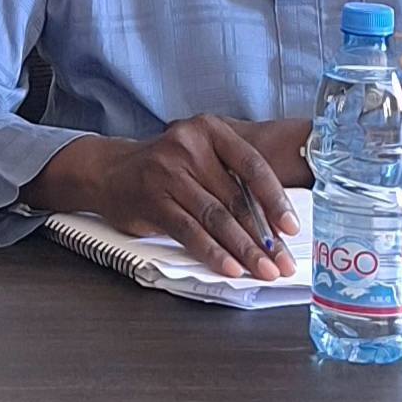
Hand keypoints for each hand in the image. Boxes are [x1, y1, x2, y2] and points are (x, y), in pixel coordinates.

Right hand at [24, 115, 299, 280]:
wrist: (109, 170)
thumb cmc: (165, 167)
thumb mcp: (199, 155)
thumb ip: (231, 176)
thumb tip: (275, 222)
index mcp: (209, 130)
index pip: (252, 165)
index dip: (275, 200)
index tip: (292, 228)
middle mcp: (188, 146)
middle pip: (236, 198)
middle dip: (264, 236)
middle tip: (282, 262)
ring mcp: (168, 173)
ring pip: (216, 217)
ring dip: (244, 249)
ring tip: (263, 270)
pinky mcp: (153, 200)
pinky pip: (190, 231)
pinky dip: (213, 252)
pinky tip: (230, 267)